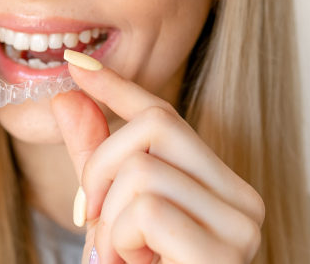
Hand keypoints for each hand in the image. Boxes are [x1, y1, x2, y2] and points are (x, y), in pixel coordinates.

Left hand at [51, 52, 263, 263]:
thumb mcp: (109, 217)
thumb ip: (93, 159)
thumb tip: (69, 97)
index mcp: (216, 187)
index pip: (163, 115)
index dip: (116, 87)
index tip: (76, 65)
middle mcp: (241, 199)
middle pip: (153, 128)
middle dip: (100, 168)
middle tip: (93, 222)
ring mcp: (240, 225)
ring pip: (141, 169)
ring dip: (110, 221)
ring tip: (123, 259)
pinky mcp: (223, 252)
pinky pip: (146, 209)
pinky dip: (120, 241)